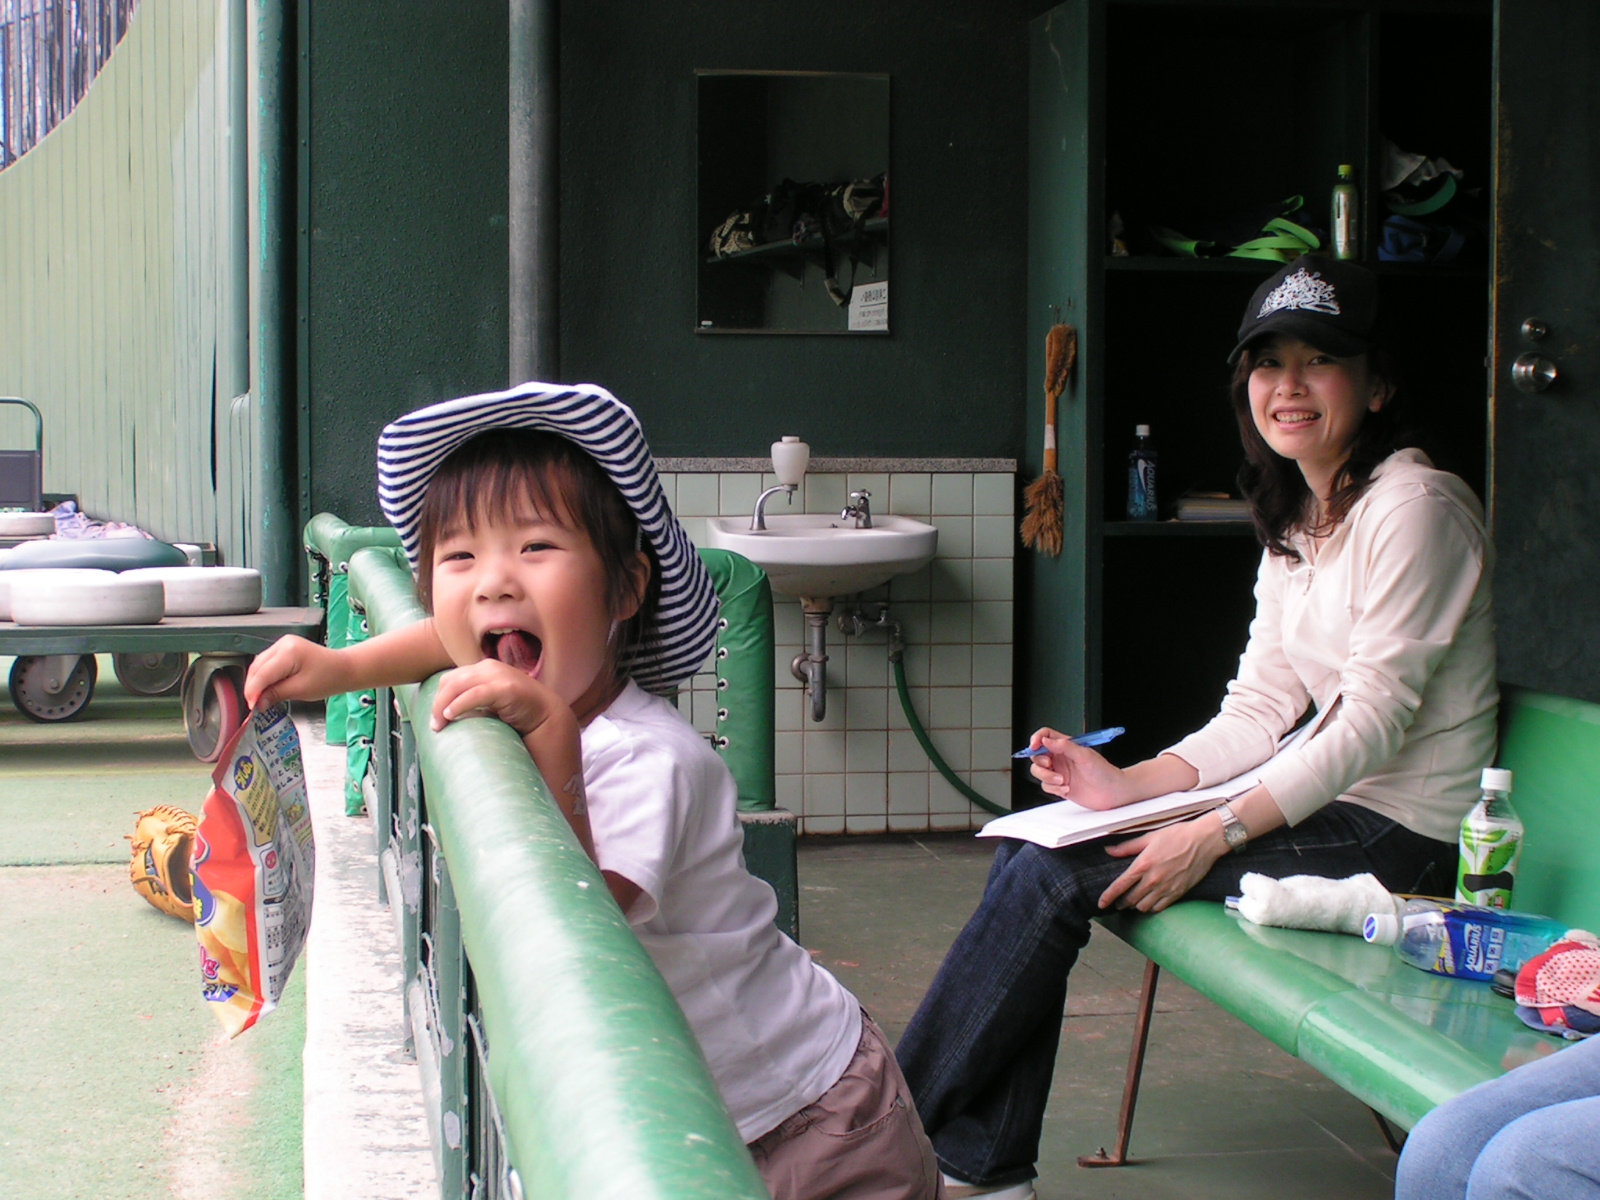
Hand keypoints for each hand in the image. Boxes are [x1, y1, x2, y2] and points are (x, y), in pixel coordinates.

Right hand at [245, 635, 350, 707]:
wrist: (343, 669)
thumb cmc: (328, 678)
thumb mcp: (301, 690)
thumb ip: (276, 694)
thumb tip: (258, 703)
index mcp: (289, 652)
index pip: (262, 673)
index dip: (253, 691)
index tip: (252, 707)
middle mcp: (283, 644)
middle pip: (257, 667)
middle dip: (253, 687)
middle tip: (254, 705)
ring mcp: (283, 644)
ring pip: (259, 664)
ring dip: (256, 682)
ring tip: (259, 699)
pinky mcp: (284, 648)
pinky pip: (267, 663)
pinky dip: (263, 676)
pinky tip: (266, 688)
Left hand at [431, 659, 566, 738]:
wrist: (547, 716)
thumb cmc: (517, 713)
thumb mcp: (490, 704)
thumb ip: (473, 702)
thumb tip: (445, 715)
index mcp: (484, 669)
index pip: (451, 679)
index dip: (439, 698)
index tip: (436, 719)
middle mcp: (489, 668)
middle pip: (450, 682)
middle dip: (438, 703)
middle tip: (435, 727)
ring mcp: (498, 675)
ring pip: (458, 686)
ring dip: (443, 706)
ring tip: (440, 725)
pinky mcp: (506, 688)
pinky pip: (475, 694)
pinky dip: (459, 704)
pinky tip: (450, 716)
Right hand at [1027, 728, 1131, 809]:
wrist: (1112, 793)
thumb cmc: (1104, 772)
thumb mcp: (1084, 755)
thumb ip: (1064, 746)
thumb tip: (1046, 740)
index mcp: (1066, 746)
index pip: (1045, 736)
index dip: (1037, 739)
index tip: (1035, 746)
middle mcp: (1060, 758)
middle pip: (1037, 755)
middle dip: (1040, 762)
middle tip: (1049, 765)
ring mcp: (1059, 772)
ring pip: (1038, 772)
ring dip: (1047, 777)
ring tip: (1062, 780)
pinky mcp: (1059, 786)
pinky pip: (1046, 786)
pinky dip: (1053, 788)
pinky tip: (1067, 788)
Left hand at [1097, 813, 1227, 911]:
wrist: (1203, 841)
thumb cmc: (1177, 835)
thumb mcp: (1149, 837)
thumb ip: (1127, 847)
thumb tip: (1108, 850)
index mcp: (1143, 864)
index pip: (1119, 886)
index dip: (1108, 897)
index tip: (1101, 904)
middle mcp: (1152, 880)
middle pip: (1130, 899)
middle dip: (1121, 902)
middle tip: (1119, 902)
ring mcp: (1166, 888)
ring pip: (1144, 907)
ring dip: (1136, 906)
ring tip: (1135, 901)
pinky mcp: (1178, 893)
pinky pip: (1159, 907)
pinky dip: (1152, 907)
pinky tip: (1150, 902)